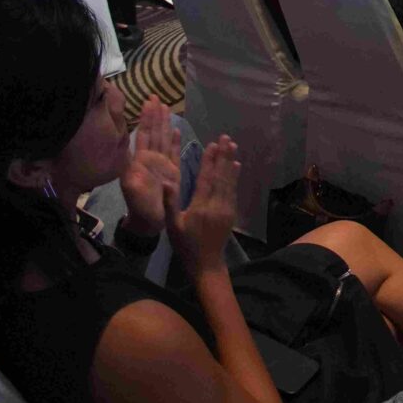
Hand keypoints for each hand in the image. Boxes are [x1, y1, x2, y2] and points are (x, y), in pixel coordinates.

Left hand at [120, 98, 182, 240]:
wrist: (148, 223)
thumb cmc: (140, 208)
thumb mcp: (133, 191)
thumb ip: (132, 174)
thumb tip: (132, 156)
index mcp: (140, 161)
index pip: (145, 134)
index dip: (147, 118)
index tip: (148, 101)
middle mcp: (151, 159)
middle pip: (154, 132)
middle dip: (155, 115)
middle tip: (156, 96)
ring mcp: (162, 165)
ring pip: (164, 139)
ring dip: (165, 123)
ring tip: (166, 107)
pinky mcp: (172, 173)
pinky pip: (174, 153)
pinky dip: (175, 141)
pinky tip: (176, 130)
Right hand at [170, 134, 239, 279]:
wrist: (206, 263)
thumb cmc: (185, 244)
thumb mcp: (173, 225)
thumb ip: (170, 203)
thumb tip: (166, 181)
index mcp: (200, 207)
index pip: (206, 179)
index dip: (209, 161)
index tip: (212, 145)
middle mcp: (216, 205)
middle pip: (221, 176)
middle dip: (223, 156)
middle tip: (226, 138)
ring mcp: (226, 208)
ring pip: (229, 181)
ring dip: (230, 162)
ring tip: (232, 146)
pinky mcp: (231, 212)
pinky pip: (233, 191)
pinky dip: (234, 177)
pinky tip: (236, 166)